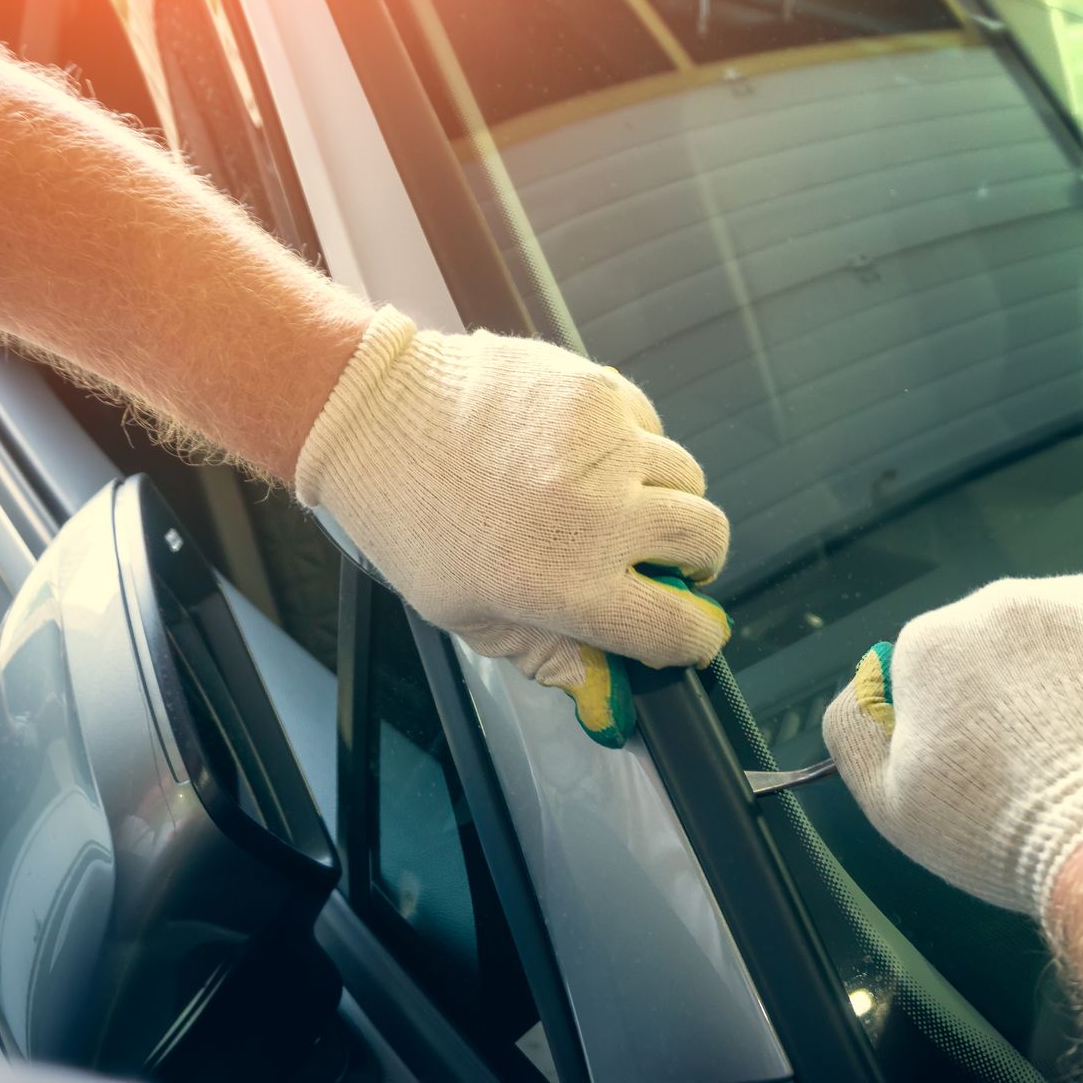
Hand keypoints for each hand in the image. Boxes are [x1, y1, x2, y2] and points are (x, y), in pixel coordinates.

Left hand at [296, 309, 729, 725]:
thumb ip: (547, 655)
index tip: (690, 632)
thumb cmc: (413, 522)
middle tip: (663, 558)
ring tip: (616, 496)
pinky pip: (651, 424)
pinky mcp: (599, 390)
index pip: (675, 626)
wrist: (375, 417)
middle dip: (694, 557)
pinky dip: (634, 443)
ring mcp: (605, 446)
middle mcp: (597, 516)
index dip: (694, 637)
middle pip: (706, 539)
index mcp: (563, 586)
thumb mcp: (469, 614)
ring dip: (665, 496)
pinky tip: (586, 451)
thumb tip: (608, 693)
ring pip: (687, 477)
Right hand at [822, 557, 1082, 915]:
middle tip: (1058, 753)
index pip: (942, 665)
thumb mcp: (890, 807)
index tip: (997, 762)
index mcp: (931, 642)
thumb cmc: (1004, 835)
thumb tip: (862, 685)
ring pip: (1074, 616)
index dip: (968, 716)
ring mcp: (1079, 593)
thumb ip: (856, 732)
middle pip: (1008, 635)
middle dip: (1027, 683)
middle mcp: (998, 600)